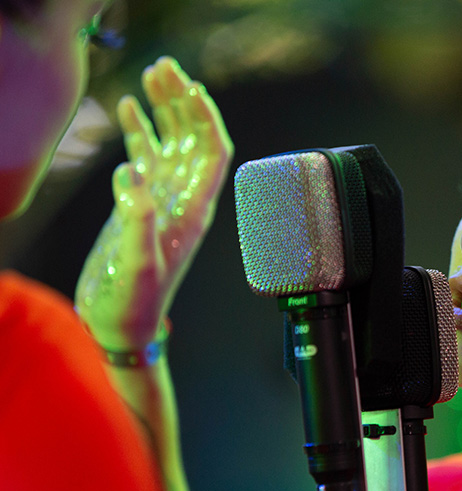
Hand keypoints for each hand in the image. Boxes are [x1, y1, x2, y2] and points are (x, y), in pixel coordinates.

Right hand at [76, 56, 232, 349]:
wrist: (122, 325)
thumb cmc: (134, 303)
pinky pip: (147, 158)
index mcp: (193, 210)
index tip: (193, 88)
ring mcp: (163, 200)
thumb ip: (138, 219)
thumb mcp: (137, 262)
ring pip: (171, 142)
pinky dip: (142, 130)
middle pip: (193, 139)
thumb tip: (133, 174)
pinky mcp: (142, 205)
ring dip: (165, 109)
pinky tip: (131, 108)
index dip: (207, 119)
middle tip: (166, 67)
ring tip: (153, 74)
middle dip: (184, 101)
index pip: (212, 153)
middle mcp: (183, 200)